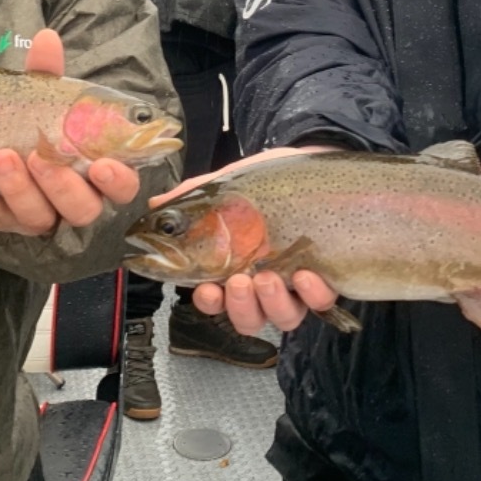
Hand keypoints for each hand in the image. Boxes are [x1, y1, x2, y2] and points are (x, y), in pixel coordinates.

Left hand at [0, 29, 141, 234]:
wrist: (1, 149)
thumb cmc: (42, 126)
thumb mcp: (46, 101)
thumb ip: (48, 75)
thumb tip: (46, 38)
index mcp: (100, 175)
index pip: (124, 188)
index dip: (117, 182)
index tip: (102, 165)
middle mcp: (76, 202)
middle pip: (80, 209)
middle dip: (59, 184)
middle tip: (38, 156)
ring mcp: (42, 216)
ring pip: (38, 216)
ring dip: (18, 190)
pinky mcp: (7, 222)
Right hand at [152, 145, 341, 334]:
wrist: (312, 162)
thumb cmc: (268, 181)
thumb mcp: (229, 184)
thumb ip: (193, 197)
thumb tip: (155, 203)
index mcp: (235, 267)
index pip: (215, 298)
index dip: (209, 303)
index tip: (207, 290)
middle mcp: (263, 284)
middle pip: (248, 317)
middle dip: (240, 306)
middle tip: (237, 282)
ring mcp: (295, 286)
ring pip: (281, 318)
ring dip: (272, 304)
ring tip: (268, 277)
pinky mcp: (325, 280)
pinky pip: (319, 302)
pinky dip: (312, 295)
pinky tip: (307, 274)